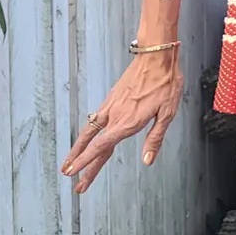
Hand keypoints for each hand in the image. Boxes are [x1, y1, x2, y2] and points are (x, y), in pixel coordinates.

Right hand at [61, 48, 184, 193]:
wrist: (156, 56)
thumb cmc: (165, 83)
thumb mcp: (168, 113)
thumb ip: (155, 138)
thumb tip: (147, 160)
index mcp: (128, 122)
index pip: (101, 147)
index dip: (86, 162)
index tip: (74, 174)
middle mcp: (115, 115)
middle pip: (93, 145)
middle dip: (80, 163)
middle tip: (69, 178)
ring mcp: (111, 106)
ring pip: (89, 131)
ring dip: (77, 149)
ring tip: (67, 163)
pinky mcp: (111, 98)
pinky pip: (95, 119)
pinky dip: (86, 132)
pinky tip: (85, 138)